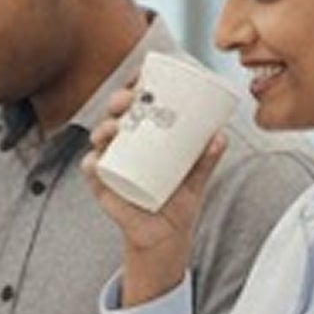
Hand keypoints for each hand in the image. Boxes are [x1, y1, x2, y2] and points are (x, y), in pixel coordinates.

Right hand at [83, 86, 223, 306]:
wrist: (166, 237)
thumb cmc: (178, 202)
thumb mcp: (196, 178)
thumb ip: (207, 159)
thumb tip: (221, 136)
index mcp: (144, 137)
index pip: (136, 106)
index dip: (134, 88)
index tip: (141, 77)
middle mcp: (124, 147)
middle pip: (116, 116)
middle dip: (118, 102)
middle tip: (129, 99)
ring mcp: (111, 165)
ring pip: (100, 139)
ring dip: (103, 128)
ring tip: (115, 128)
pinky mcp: (104, 188)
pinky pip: (92, 171)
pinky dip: (92, 164)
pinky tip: (96, 159)